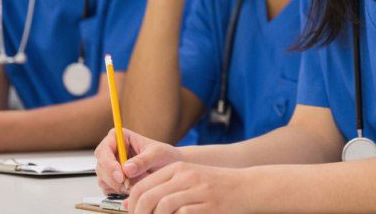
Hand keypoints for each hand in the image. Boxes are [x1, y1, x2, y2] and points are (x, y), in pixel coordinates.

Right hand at [94, 128, 180, 194]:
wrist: (171, 167)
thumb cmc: (165, 155)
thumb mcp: (158, 154)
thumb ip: (143, 160)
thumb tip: (127, 168)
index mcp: (119, 137)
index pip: (104, 150)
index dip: (109, 164)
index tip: (121, 176)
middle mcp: (112, 151)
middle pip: (101, 167)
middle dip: (115, 179)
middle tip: (131, 185)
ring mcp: (110, 167)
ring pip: (103, 180)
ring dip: (119, 186)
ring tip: (138, 184)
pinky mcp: (113, 180)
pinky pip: (108, 189)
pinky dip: (120, 192)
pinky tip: (134, 188)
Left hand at [127, 161, 250, 213]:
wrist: (246, 187)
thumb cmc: (214, 186)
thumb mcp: (187, 180)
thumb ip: (161, 188)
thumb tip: (130, 203)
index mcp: (178, 168)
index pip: (142, 187)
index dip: (132, 205)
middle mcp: (186, 176)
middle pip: (149, 198)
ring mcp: (198, 191)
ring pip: (163, 207)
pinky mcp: (208, 205)